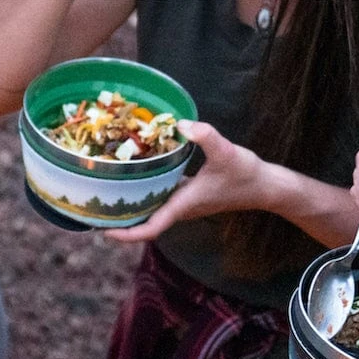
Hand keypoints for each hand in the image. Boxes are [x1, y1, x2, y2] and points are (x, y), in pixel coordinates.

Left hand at [105, 119, 265, 243]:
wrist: (264, 186)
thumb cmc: (245, 174)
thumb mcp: (226, 151)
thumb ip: (205, 136)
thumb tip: (182, 124)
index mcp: (182, 206)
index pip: (149, 230)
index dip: (126, 234)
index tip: (104, 231)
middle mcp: (178, 210)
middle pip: (143, 224)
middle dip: (119, 222)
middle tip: (93, 212)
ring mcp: (182, 205)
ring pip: (150, 212)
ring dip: (130, 209)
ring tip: (105, 196)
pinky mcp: (187, 197)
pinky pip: (160, 199)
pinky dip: (145, 194)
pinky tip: (135, 178)